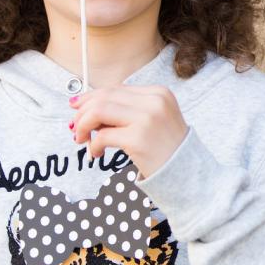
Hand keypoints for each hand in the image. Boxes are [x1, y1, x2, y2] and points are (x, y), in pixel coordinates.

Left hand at [67, 85, 187, 179]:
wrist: (189, 174)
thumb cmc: (167, 150)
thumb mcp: (153, 121)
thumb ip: (126, 111)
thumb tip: (85, 108)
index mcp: (158, 93)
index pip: (115, 89)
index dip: (91, 97)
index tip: (76, 108)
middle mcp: (154, 101)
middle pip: (104, 97)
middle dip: (83, 112)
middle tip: (75, 127)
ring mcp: (147, 119)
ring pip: (99, 111)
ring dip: (84, 126)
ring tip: (82, 139)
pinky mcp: (138, 139)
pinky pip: (103, 136)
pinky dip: (93, 145)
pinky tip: (96, 154)